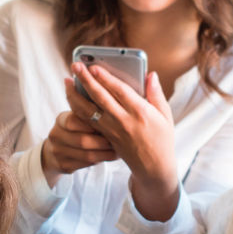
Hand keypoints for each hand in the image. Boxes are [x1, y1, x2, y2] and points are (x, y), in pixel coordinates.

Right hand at [41, 94, 118, 184]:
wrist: (56, 152)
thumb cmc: (76, 130)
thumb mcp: (78, 118)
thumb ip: (90, 111)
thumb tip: (113, 106)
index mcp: (61, 119)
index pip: (74, 121)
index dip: (92, 124)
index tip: (109, 124)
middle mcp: (56, 135)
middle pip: (82, 140)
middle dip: (103, 141)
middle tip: (119, 140)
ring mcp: (58, 152)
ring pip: (87, 155)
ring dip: (105, 153)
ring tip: (119, 149)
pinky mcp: (63, 166)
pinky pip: (86, 165)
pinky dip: (101, 160)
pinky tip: (111, 156)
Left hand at [68, 62, 179, 220]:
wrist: (153, 168)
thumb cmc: (162, 139)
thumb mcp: (165, 116)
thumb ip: (156, 94)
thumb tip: (151, 75)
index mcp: (140, 112)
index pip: (119, 91)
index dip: (105, 78)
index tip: (94, 66)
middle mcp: (124, 121)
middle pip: (100, 97)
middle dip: (86, 80)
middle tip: (75, 65)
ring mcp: (112, 131)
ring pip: (88, 111)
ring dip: (75, 95)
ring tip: (67, 81)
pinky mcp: (105, 137)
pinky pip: (88, 122)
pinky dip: (78, 109)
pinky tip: (72, 99)